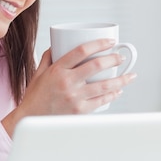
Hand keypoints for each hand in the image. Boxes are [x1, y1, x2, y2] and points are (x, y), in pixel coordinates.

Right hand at [3, 39, 135, 133]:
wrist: (30, 119)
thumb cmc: (35, 97)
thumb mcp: (39, 73)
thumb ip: (49, 57)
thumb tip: (58, 44)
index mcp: (57, 69)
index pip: (82, 51)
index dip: (99, 44)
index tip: (110, 42)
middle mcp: (67, 82)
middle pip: (96, 65)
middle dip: (113, 59)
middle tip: (121, 57)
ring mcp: (74, 97)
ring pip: (103, 85)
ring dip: (120, 79)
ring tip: (129, 75)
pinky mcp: (79, 111)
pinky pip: (100, 101)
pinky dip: (112, 95)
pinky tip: (118, 91)